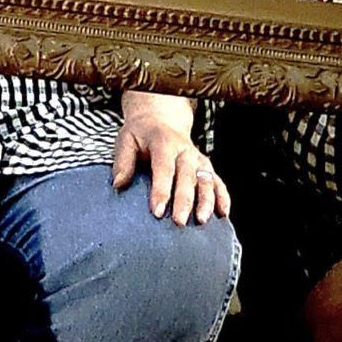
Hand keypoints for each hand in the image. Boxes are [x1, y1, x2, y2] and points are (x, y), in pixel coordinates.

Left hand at [114, 89, 228, 225]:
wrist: (161, 119)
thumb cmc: (141, 134)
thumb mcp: (126, 140)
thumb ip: (123, 162)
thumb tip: (118, 184)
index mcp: (164, 143)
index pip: (164, 168)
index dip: (161, 190)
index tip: (157, 211)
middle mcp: (185, 150)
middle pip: (187, 177)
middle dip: (184, 200)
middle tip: (179, 222)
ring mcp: (198, 159)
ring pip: (206, 180)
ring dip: (206, 200)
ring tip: (202, 220)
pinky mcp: (206, 166)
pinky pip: (218, 182)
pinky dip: (222, 197)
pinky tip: (223, 214)